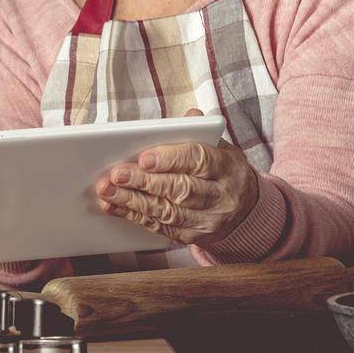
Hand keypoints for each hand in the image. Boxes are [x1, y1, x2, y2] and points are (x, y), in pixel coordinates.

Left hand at [95, 109, 258, 245]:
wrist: (246, 209)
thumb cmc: (222, 169)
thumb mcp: (220, 146)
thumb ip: (200, 131)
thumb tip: (189, 115)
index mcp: (227, 167)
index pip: (199, 160)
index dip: (170, 159)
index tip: (144, 158)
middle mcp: (221, 197)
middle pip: (181, 189)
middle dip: (145, 182)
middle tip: (117, 174)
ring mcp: (208, 221)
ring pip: (168, 211)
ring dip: (133, 201)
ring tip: (107, 190)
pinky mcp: (194, 237)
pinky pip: (162, 227)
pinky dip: (135, 217)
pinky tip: (115, 207)